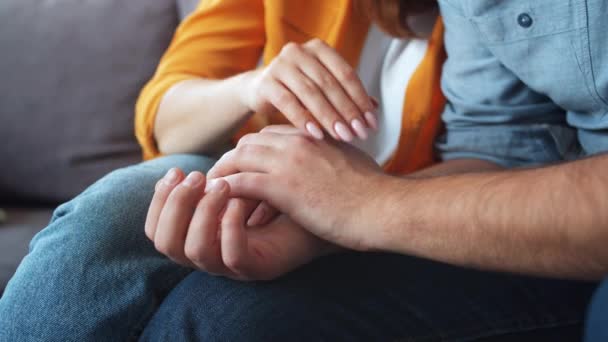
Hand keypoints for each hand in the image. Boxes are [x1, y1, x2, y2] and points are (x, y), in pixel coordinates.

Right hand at [144, 168, 333, 280]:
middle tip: (196, 178)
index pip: (157, 228)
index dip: (159, 200)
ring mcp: (233, 265)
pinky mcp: (259, 268)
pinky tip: (237, 203)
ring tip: (220, 185)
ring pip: (194, 251)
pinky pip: (231, 255)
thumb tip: (178, 170)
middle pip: (166, 243)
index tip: (175, 171)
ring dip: (202, 213)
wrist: (323, 210)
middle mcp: (211, 254)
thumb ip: (210, 182)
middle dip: (175, 206)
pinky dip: (230, 226)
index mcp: (200, 235)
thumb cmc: (282, 193)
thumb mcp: (239, 183)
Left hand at [207, 126, 387, 250]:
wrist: (384, 208)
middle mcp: (297, 142)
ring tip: (210, 190)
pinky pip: (240, 183)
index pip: (270, 134)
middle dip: (232, 158)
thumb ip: (338, 153)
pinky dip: (225, 191)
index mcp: (313, 136)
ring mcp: (288, 162)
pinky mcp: (282, 186)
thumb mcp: (355, 162)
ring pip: (239, 158)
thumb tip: (340, 159)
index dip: (254, 150)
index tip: (245, 164)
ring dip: (222, 173)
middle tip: (220, 176)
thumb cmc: (375, 192)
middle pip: (249, 142)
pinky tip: (218, 202)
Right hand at [240, 38, 377, 141]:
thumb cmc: (298, 90)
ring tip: (343, 136)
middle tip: (360, 134)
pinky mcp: (266, 82)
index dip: (361, 100)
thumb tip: (376, 108)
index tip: (372, 123)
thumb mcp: (323, 89)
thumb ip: (347, 94)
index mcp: (319, 49)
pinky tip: (317, 135)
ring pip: (310, 93)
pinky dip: (304, 120)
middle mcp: (299, 52)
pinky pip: (288, 103)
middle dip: (347, 111)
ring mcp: (280, 65)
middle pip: (329, 84)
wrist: (259, 90)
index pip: (346, 74)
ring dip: (329, 117)